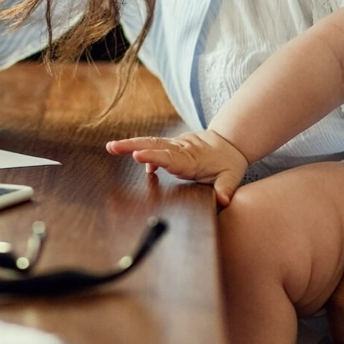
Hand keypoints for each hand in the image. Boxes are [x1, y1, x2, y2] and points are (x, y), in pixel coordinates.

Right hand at [105, 130, 246, 205]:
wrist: (231, 141)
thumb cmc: (229, 162)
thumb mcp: (232, 177)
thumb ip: (225, 189)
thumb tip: (222, 201)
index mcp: (191, 159)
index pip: (169, 158)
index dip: (153, 157)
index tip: (137, 155)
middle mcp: (180, 150)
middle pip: (153, 145)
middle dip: (131, 145)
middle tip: (111, 147)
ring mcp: (175, 146)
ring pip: (151, 143)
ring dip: (131, 144)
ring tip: (111, 147)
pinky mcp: (172, 145)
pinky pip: (155, 147)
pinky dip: (144, 151)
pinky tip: (136, 157)